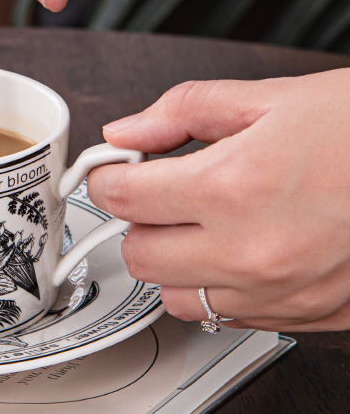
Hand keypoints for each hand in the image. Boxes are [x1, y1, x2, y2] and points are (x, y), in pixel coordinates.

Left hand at [85, 70, 349, 331]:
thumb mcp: (268, 97)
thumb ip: (181, 112)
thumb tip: (126, 131)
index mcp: (233, 185)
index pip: (122, 197)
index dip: (107, 177)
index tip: (113, 170)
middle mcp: (252, 250)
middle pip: (138, 255)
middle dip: (137, 220)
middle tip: (159, 193)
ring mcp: (280, 291)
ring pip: (176, 297)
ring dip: (173, 261)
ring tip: (200, 223)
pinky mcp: (306, 316)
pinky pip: (228, 316)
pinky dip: (217, 286)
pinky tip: (241, 248)